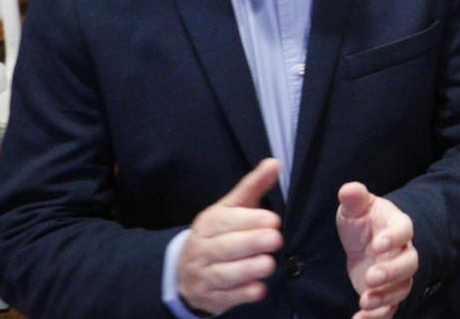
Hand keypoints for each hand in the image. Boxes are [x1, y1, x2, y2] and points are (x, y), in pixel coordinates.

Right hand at [175, 159, 282, 316]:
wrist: (184, 271)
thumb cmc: (219, 234)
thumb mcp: (232, 208)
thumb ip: (252, 187)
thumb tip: (274, 163)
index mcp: (208, 224)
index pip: (227, 221)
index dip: (250, 221)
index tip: (274, 220)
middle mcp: (202, 249)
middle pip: (225, 248)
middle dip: (251, 243)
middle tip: (275, 239)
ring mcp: (203, 276)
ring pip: (224, 274)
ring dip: (248, 270)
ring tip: (269, 264)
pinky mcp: (209, 298)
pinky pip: (225, 298)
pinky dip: (241, 295)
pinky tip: (258, 290)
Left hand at [337, 183, 416, 318]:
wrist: (364, 242)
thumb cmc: (362, 221)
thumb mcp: (355, 209)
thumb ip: (354, 199)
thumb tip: (348, 189)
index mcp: (398, 227)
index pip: (404, 230)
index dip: (394, 238)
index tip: (378, 244)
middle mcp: (403, 252)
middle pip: (409, 263)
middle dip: (392, 272)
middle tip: (370, 277)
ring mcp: (398, 275)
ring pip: (402, 288)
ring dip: (385, 297)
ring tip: (364, 302)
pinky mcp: (388, 294)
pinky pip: (390, 308)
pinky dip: (377, 317)